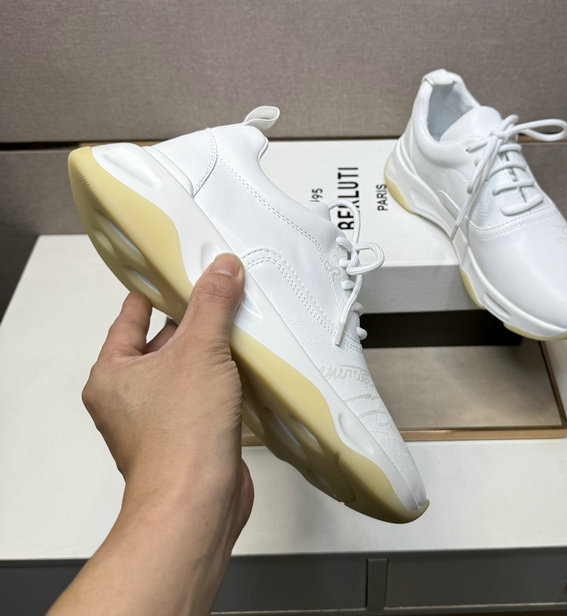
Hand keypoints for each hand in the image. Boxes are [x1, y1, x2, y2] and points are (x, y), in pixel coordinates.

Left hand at [82, 252, 252, 539]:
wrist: (197, 503)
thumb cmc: (182, 431)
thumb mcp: (200, 351)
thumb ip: (212, 305)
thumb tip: (223, 266)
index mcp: (113, 373)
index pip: (131, 316)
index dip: (154, 290)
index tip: (176, 269)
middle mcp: (129, 397)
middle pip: (163, 342)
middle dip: (193, 319)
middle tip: (222, 290)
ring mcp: (159, 420)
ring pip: (188, 371)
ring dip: (213, 351)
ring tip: (242, 320)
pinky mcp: (188, 437)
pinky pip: (205, 396)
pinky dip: (224, 381)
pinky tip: (250, 365)